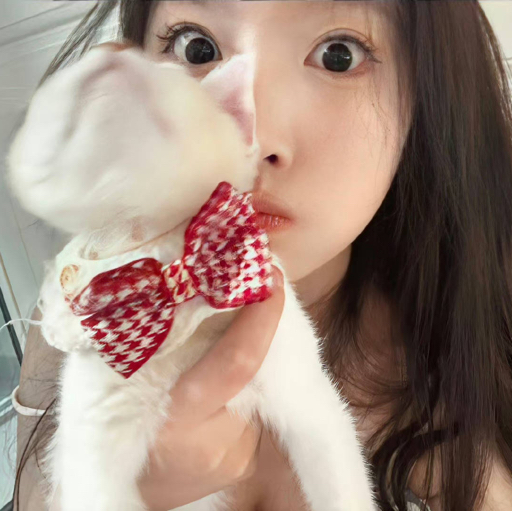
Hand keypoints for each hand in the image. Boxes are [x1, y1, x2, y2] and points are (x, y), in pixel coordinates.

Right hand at [137, 267, 284, 509]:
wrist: (128, 493)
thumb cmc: (114, 432)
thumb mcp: (122, 386)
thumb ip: (157, 348)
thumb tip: (196, 295)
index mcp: (179, 419)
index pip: (237, 361)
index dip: (260, 318)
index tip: (270, 278)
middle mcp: (217, 440)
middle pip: (255, 370)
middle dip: (260, 328)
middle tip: (253, 291)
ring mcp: (237, 454)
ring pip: (254, 389)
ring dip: (246, 363)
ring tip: (220, 351)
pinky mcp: (245, 461)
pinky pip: (251, 410)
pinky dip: (242, 390)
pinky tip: (220, 389)